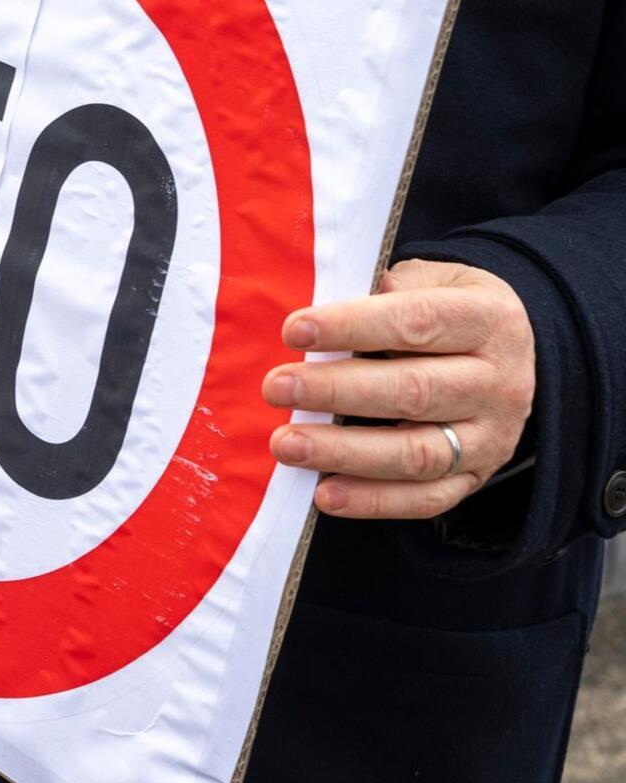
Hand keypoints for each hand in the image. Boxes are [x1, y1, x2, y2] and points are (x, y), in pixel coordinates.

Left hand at [263, 259, 534, 519]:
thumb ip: (385, 291)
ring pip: (416, 452)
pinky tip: (323, 494)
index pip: (417, 322)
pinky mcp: (476, 477)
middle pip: (413, 391)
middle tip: (276, 388)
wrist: (507, 357)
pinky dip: (372, 501)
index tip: (293, 331)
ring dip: (344, 452)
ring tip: (285, 444)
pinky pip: (425, 499)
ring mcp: (492, 436)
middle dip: (335, 391)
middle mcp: (499, 381)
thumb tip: (325, 314)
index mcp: (487, 319)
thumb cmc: (444, 312)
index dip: (351, 326)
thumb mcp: (431, 281)